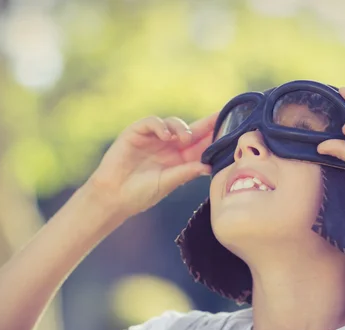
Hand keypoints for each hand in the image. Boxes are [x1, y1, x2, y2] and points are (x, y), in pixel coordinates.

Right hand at [87, 113, 217, 216]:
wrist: (113, 196)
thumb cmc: (140, 194)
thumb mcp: (168, 183)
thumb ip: (186, 172)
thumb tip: (209, 166)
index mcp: (178, 159)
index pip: (199, 144)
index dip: (212, 136)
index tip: (230, 128)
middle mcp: (167, 147)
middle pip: (190, 130)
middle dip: (205, 123)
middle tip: (218, 118)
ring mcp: (152, 138)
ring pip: (172, 123)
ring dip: (181, 127)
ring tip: (184, 138)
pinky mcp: (136, 133)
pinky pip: (152, 122)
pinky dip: (161, 125)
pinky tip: (166, 136)